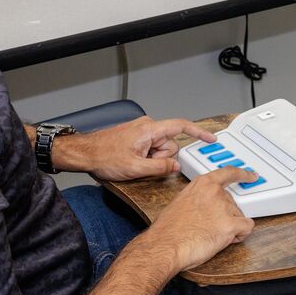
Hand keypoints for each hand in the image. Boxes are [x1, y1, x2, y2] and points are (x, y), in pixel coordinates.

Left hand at [53, 116, 215, 180]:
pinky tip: (133, 160)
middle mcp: (148, 126)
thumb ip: (159, 167)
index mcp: (150, 130)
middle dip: (161, 158)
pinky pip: (151, 147)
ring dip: (152, 159)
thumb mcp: (135, 168)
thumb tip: (175, 166)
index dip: (198, 132)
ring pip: (160, 148)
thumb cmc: (104, 156)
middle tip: (143, 164)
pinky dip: (146, 156)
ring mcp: (142, 131)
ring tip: (134, 163)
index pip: (181, 127)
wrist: (85, 153)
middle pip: (170, 144)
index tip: (210, 138)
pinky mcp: (137, 136)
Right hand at [143, 167, 258, 271]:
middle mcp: (215, 192)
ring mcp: (224, 207)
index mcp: (202, 184)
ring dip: (231, 227)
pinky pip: (247, 227)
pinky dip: (241, 235)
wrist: (165, 246)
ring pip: (239, 216)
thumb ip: (197, 199)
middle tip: (211, 227)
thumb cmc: (168, 230)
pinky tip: (228, 239)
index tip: (251, 176)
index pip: (228, 173)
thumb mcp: (180, 203)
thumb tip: (203, 207)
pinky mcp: (230, 224)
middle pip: (233, 202)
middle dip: (227, 215)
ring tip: (212, 235)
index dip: (242, 175)